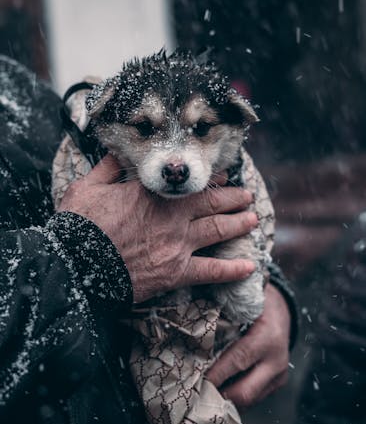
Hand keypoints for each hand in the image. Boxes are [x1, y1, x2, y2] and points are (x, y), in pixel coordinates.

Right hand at [59, 154, 257, 302]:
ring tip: (253, 219)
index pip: (187, 183)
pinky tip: (250, 267)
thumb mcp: (87, 186)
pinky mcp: (175, 272)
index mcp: (151, 193)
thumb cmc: (79, 225)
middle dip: (233, 197)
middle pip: (211, 203)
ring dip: (238, 223)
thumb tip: (118, 151)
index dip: (209, 179)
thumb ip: (108, 167)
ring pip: (217, 230)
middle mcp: (171, 216)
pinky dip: (232, 269)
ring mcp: (177, 244)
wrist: (75, 265)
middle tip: (246, 195)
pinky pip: (211, 271)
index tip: (223, 176)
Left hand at [206, 284, 289, 407]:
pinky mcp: (277, 384)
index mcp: (268, 337)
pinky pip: (253, 398)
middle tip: (194, 395)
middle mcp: (276, 360)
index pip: (238, 359)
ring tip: (200, 396)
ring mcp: (279, 375)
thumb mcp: (242, 303)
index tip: (194, 379)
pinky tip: (217, 390)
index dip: (216, 373)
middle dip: (218, 395)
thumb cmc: (256, 303)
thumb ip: (222, 315)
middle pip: (245, 391)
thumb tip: (191, 327)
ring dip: (224, 400)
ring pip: (248, 400)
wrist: (282, 310)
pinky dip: (233, 397)